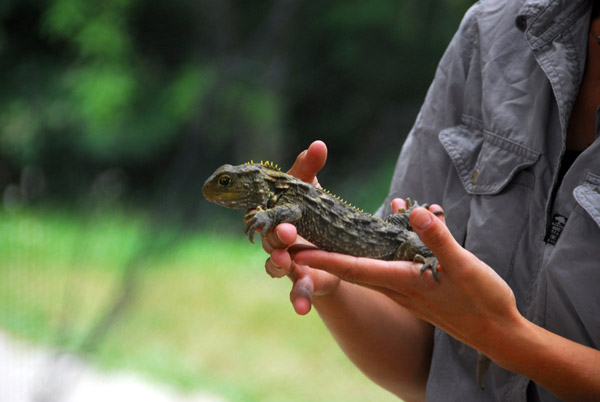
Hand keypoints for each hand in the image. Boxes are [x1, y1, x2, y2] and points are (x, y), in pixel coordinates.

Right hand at [261, 140, 340, 314]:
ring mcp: (286, 260)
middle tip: (286, 230)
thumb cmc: (308, 211)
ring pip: (275, 265)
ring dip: (277, 264)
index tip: (254, 207)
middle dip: (274, 234)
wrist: (326, 243)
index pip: (256, 212)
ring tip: (286, 262)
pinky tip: (302, 309)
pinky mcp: (303, 279)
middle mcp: (272, 239)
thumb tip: (319, 144)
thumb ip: (309, 169)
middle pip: (266, 238)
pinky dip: (299, 300)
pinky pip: (298, 291)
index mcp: (270, 215)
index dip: (252, 210)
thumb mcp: (309, 190)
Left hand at [291, 203, 520, 355]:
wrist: (499, 334)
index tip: (295, 252)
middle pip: (351, 267)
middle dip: (323, 253)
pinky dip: (384, 244)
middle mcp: (396, 287)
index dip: (322, 259)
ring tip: (339, 221)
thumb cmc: (482, 302)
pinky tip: (398, 220)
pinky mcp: (416, 287)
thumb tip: (415, 211)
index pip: (352, 268)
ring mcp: (405, 289)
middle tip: (297, 237)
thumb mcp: (463, 266)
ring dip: (353, 245)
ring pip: (370, 264)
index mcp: (401, 282)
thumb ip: (437, 239)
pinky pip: (391, 263)